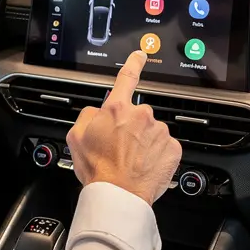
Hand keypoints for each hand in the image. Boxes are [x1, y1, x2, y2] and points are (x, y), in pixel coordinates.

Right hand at [66, 51, 181, 204]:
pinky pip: (164, 146)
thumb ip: (86, 116)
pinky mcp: (173, 148)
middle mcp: (141, 115)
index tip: (140, 55)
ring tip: (130, 161)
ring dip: (143, 142)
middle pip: (136, 114)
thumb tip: (96, 112)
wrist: (119, 194)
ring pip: (151, 131)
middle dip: (130, 127)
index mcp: (116, 109)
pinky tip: (144, 165)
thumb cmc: (98, 169)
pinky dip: (156, 154)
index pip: (126, 78)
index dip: (133, 63)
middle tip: (119, 148)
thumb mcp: (76, 137)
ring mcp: (159, 131)